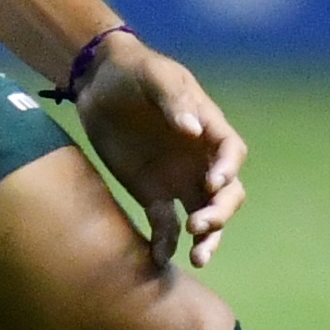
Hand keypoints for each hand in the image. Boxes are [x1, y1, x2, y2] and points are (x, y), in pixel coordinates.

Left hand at [75, 37, 245, 267]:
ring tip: (198, 258)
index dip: (228, 171)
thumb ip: (174, 100)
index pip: (231, 154)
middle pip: (226, 193)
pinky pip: (166, 225)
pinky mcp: (153, 195)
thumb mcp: (155, 77)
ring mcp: (178, 180)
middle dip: (220, 213)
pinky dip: (166, 243)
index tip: (213, 184)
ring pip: (204, 216)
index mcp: (208, 129)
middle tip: (200, 226)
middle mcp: (199, 159)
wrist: (98, 84)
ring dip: (207, 237)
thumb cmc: (134, 72)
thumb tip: (193, 130)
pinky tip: (159, 258)